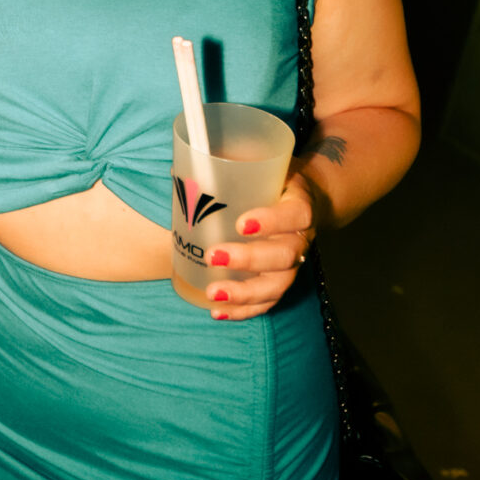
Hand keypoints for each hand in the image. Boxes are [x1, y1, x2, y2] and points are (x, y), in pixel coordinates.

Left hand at [202, 170, 319, 319]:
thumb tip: (177, 170)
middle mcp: (301, 238)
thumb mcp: (263, 167)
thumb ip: (231, 166)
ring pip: (276, 285)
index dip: (272, 222)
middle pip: (283, 255)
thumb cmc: (274, 183)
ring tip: (213, 293)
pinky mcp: (282, 281)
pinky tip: (217, 312)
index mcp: (299, 205)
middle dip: (248, 260)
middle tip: (213, 256)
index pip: (295, 215)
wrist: (302, 199)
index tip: (241, 224)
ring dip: (244, 293)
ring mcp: (293, 264)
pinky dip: (243, 311)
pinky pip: (267, 302)